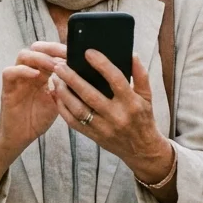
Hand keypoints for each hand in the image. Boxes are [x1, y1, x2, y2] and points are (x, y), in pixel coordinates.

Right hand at [0, 41, 66, 159]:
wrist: (20, 137)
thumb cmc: (37, 119)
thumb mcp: (57, 102)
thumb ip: (64, 88)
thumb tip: (81, 76)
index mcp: (42, 74)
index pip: (50, 54)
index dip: (61, 50)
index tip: (75, 52)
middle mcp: (29, 73)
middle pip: (36, 49)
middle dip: (51, 49)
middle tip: (65, 54)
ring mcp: (17, 79)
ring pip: (23, 56)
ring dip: (39, 57)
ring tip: (53, 65)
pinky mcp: (7, 89)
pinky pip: (9, 72)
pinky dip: (22, 70)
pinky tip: (35, 75)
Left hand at [51, 52, 171, 183]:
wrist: (142, 150)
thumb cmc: (144, 118)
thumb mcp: (147, 96)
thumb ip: (140, 74)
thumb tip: (132, 54)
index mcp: (131, 103)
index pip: (116, 79)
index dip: (101, 64)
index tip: (88, 52)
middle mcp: (116, 116)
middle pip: (90, 95)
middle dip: (72, 78)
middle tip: (59, 65)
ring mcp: (103, 128)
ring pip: (78, 110)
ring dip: (63, 93)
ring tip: (55, 78)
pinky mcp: (93, 136)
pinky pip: (73, 122)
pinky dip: (62, 108)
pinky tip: (56, 94)